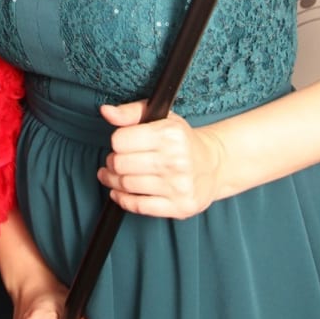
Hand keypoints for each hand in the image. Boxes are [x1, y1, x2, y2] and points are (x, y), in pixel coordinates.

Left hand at [98, 100, 225, 217]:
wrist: (213, 165)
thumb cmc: (181, 140)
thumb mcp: (160, 117)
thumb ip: (130, 112)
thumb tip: (106, 111)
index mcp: (170, 134)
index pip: (120, 140)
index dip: (116, 141)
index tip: (121, 144)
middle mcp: (176, 160)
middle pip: (120, 164)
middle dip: (112, 162)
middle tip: (115, 161)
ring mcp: (179, 186)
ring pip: (126, 185)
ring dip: (113, 181)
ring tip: (113, 175)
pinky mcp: (179, 207)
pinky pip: (139, 206)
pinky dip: (123, 199)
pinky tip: (119, 192)